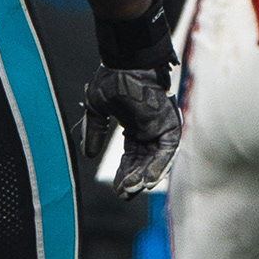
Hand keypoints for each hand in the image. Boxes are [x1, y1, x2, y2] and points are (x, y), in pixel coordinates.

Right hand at [82, 66, 182, 199]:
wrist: (125, 64)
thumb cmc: (112, 79)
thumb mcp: (97, 110)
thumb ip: (94, 131)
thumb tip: (89, 154)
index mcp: (134, 126)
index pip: (131, 156)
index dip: (124, 173)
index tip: (117, 190)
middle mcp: (149, 129)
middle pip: (143, 161)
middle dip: (133, 179)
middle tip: (124, 194)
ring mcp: (160, 127)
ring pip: (156, 159)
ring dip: (145, 176)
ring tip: (133, 190)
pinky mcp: (169, 124)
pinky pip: (167, 150)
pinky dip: (158, 166)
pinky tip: (147, 180)